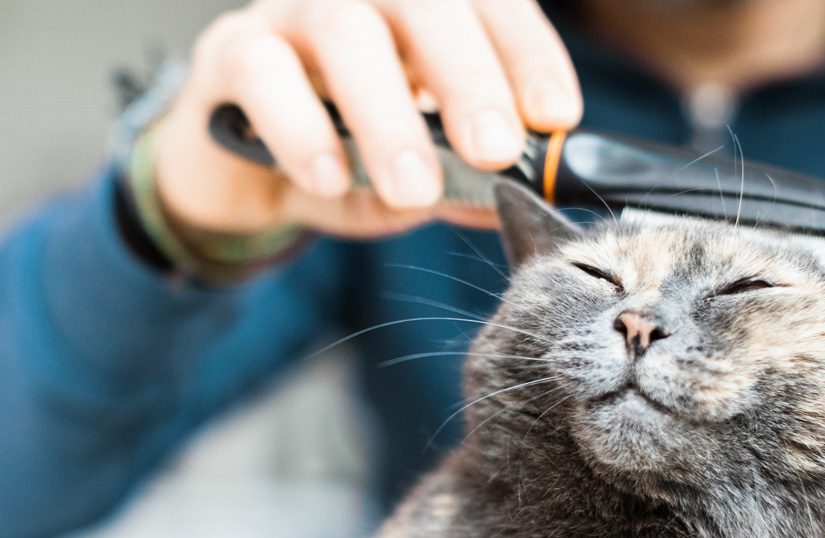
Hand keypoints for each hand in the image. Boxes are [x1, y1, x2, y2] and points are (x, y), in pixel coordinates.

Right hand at [153, 0, 581, 240]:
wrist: (247, 171)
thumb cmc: (346, 155)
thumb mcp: (419, 175)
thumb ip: (467, 179)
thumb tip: (526, 194)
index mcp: (425, 16)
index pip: (489, 6)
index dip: (527, 54)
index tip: (555, 116)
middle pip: (424, 4)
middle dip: (469, 79)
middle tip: (496, 151)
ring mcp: (295, 14)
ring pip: (345, 32)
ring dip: (388, 116)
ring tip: (414, 190)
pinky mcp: (232, 52)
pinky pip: (263, 73)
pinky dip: (301, 128)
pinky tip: (329, 179)